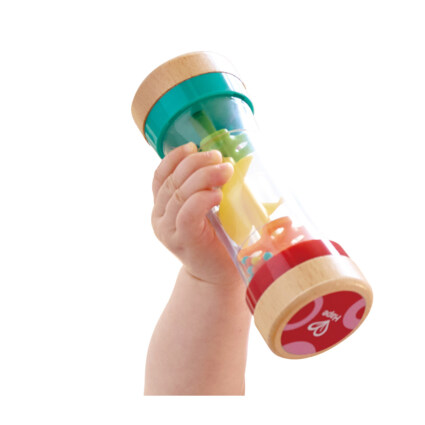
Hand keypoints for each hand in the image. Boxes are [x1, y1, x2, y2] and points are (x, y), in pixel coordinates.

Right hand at [151, 142, 241, 285]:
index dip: (175, 158)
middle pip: (172, 180)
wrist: (218, 273)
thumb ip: (205, 187)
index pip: (160, 176)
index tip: (194, 146)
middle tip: (218, 157)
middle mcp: (160, 217)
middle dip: (196, 163)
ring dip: (204, 176)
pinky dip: (202, 198)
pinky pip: (187, 212)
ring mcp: (168, 230)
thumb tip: (223, 160)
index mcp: (162, 207)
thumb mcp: (207, 208)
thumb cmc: (217, 237)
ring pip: (180, 193)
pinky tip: (217, 195)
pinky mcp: (183, 239)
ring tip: (226, 170)